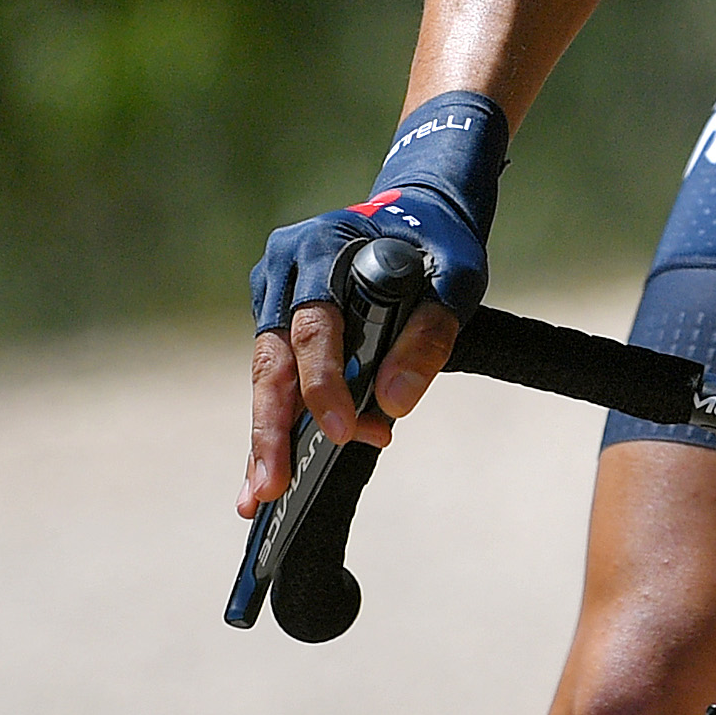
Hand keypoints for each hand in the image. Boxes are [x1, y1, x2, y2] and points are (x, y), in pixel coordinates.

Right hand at [239, 94, 503, 511]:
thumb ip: (430, 335)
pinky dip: (277, 427)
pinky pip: (277, 381)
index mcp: (322, 247)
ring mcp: (275, 298)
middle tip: (270, 487)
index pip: (315, 324)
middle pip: (273, 358)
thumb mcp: (456, 280)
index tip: (343, 432)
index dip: (324, 381)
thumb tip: (395, 402)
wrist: (419, 218)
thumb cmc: (439, 248)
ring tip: (259, 496)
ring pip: (268, 378)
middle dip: (272, 428)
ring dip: (269, 437)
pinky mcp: (278, 324)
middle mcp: (284, 270)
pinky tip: (263, 475)